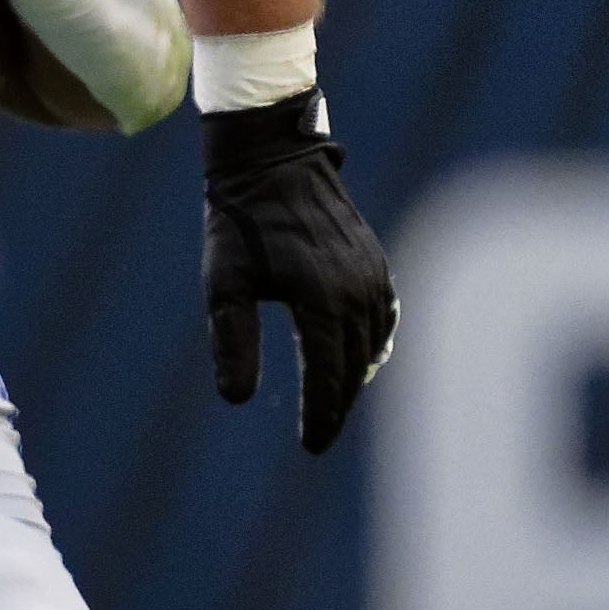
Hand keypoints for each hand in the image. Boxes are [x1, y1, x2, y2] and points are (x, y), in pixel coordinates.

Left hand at [202, 96, 398, 452]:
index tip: (310, 447)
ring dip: (355, 378)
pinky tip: (358, 361)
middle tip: (319, 436)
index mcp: (322, 300)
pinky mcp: (376, 264)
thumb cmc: (240, 223)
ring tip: (333, 405)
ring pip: (373, 345)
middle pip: (354, 368)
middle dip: (338, 405)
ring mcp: (373, 276)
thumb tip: (235, 400)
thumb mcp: (224, 284)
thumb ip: (232, 342)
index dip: (321, 416)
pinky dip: (372, 346)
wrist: (274, 161)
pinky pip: (384, 319)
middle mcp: (357, 292)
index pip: (328, 376)